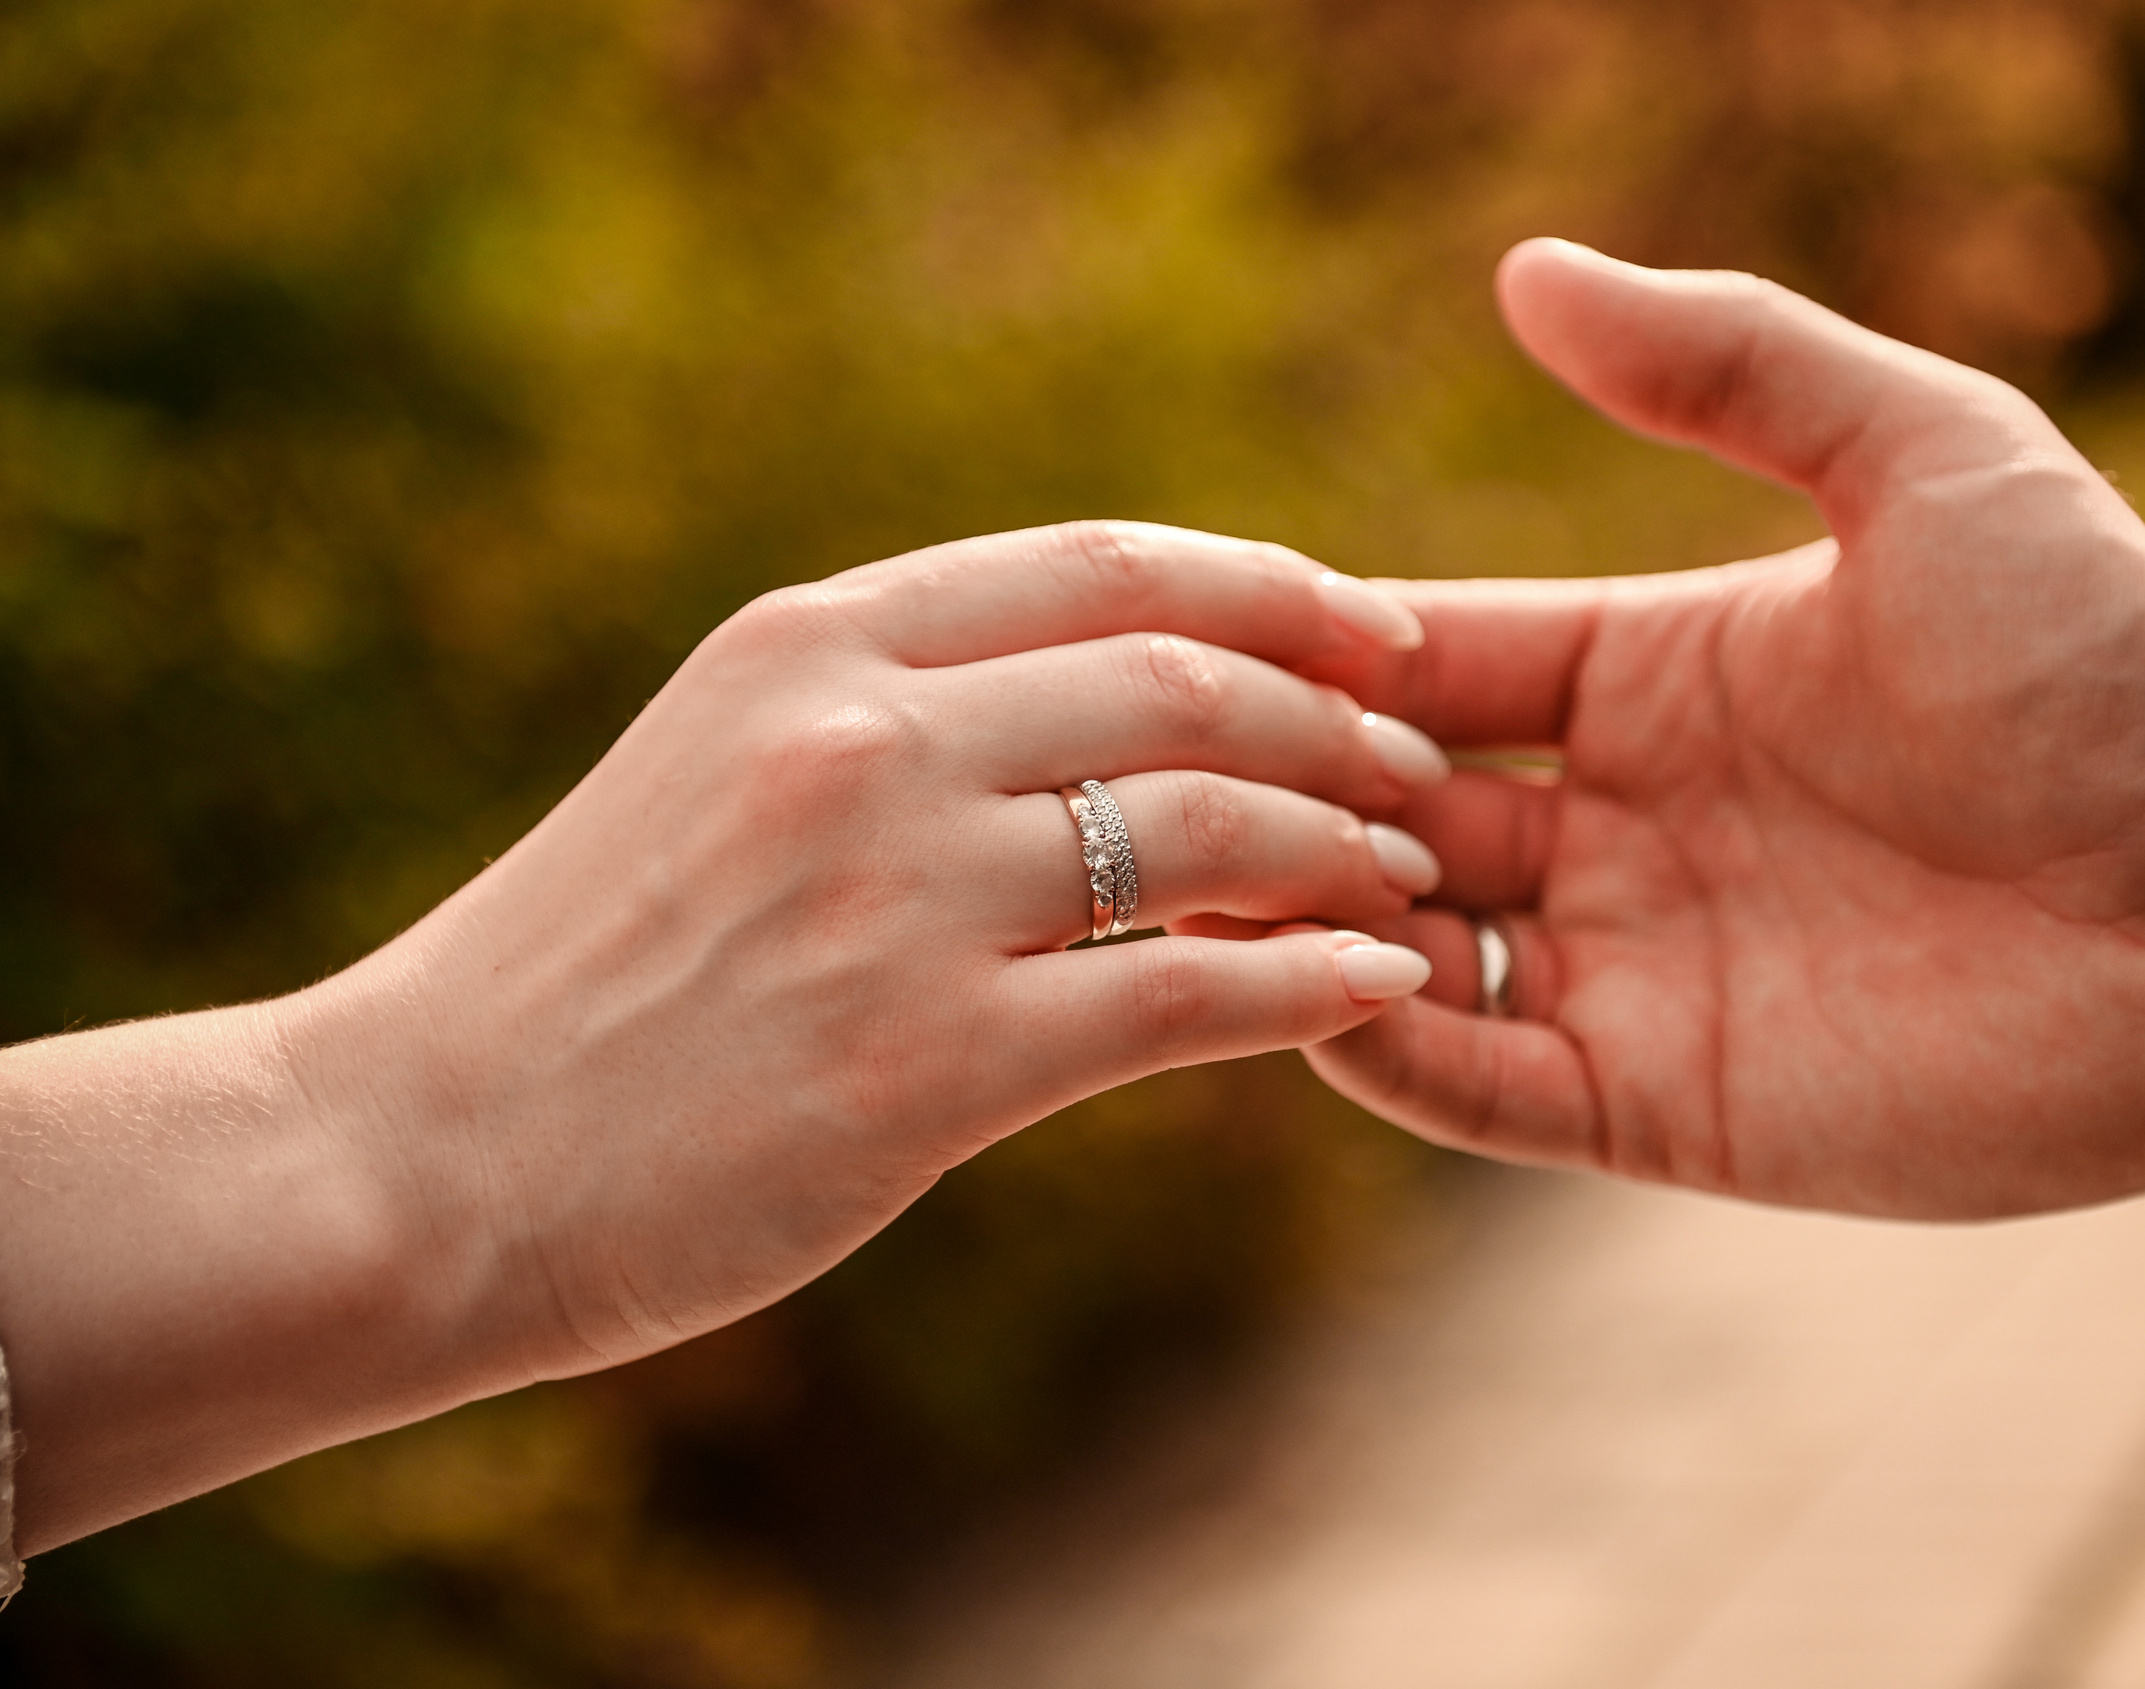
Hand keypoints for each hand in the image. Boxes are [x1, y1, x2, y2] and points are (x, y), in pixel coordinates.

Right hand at [0, 522, 1444, 1547]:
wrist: (415, 1156)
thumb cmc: (584, 978)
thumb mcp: (719, 773)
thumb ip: (893, 717)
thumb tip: (1097, 703)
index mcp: (810, 644)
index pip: (1105, 565)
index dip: (1272, 587)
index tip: (1369, 627)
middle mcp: (862, 737)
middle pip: (1185, 675)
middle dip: (1340, 711)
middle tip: (1420, 764)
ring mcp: (898, 896)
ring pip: (1207, 821)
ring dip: (1345, 841)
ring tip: (1413, 874)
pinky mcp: (928, 1064)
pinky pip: (1185, 992)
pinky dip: (1309, 982)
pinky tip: (1380, 986)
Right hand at [1304, 241, 2144, 1220]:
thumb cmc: (2106, 664)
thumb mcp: (1926, 456)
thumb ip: (1733, 363)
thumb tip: (1527, 267)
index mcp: (1650, 675)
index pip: (1431, 660)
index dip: (1328, 655)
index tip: (1224, 644)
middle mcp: (1618, 824)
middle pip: (1386, 808)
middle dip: (1291, 792)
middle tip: (1184, 777)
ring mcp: (1633, 968)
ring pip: (1403, 950)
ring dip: (1306, 917)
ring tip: (1213, 885)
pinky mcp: (1665, 1101)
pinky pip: (1481, 1087)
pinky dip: (1388, 1051)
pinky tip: (1317, 997)